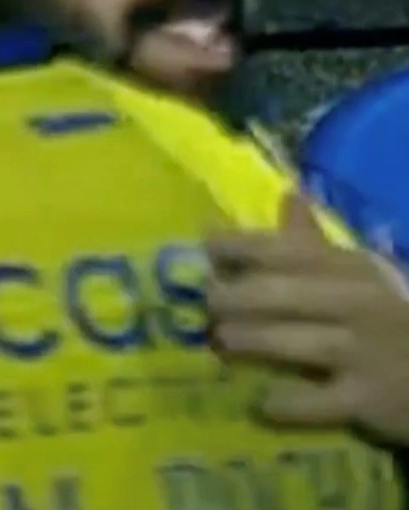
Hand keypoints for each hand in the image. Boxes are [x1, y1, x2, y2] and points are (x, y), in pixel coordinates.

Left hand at [207, 194, 408, 445]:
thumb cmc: (391, 317)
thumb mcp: (361, 275)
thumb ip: (316, 244)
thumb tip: (288, 195)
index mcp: (351, 268)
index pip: (286, 249)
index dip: (238, 245)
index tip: (206, 246)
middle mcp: (357, 303)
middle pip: (277, 294)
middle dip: (231, 297)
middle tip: (206, 304)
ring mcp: (363, 352)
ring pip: (290, 343)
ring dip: (248, 340)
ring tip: (221, 341)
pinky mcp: (367, 399)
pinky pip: (313, 402)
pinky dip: (283, 402)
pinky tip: (261, 402)